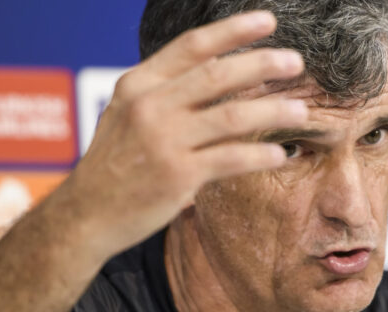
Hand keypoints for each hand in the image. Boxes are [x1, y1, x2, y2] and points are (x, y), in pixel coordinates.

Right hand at [63, 11, 306, 255]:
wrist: (86, 214)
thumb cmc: (113, 163)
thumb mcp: (127, 113)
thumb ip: (166, 89)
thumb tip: (217, 64)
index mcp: (139, 84)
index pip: (192, 46)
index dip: (233, 30)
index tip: (267, 20)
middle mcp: (150, 106)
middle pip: (217, 75)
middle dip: (261, 64)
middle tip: (295, 63)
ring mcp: (164, 140)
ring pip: (231, 117)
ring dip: (272, 111)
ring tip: (301, 111)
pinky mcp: (177, 175)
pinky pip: (230, 159)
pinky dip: (259, 156)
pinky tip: (281, 156)